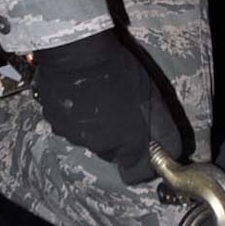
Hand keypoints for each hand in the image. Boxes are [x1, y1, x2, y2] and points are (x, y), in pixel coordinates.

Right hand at [30, 28, 182, 184]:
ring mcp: (73, 135)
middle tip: (118, 107)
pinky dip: (73, 114)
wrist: (77, 53)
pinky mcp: (54, 122)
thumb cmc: (119, 71)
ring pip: (88, 138)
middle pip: (111, 152)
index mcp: (126, 142)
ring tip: (96, 95)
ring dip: (93, 125)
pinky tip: (78, 93)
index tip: (141, 142)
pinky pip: (67, 124)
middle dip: (116, 137)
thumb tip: (170, 149)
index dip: (140, 158)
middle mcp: (99, 146)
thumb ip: (160, 129)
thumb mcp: (151, 97)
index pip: (135, 172)